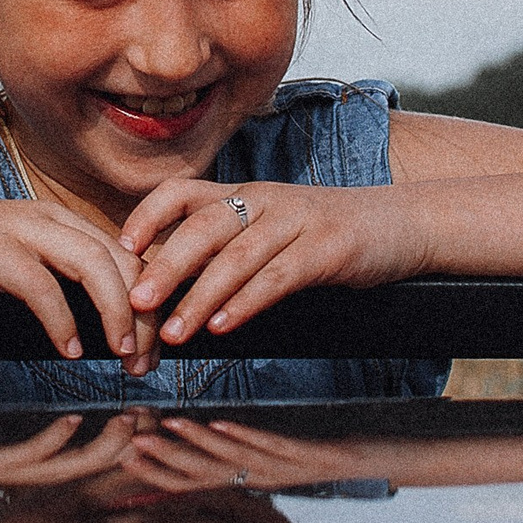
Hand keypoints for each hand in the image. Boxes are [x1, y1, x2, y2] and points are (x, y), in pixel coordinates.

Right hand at [0, 195, 155, 363]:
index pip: (127, 254)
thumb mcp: (11, 259)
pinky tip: (70, 351)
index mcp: (57, 221)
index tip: (156, 344)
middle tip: (149, 361)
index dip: (150, 299)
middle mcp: (47, 219)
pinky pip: (42, 286)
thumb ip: (51, 276)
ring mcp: (19, 231)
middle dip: (146, 313)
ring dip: (117, 315)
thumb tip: (90, 323)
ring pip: (96, 266)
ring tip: (124, 356)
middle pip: (124, 259)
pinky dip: (63, 321)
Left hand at [0, 412, 143, 489]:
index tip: (144, 410)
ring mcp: (2, 471)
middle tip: (153, 418)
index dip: (115, 435)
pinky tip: (69, 421)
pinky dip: (51, 443)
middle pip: (86, 463)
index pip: (81, 449)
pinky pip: (25, 458)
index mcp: (22, 459)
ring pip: (66, 466)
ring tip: (128, 424)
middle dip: (123, 444)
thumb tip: (41, 399)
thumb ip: (13, 422)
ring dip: (102, 448)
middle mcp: (19, 471)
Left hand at [119, 179, 424, 343]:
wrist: (401, 224)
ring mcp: (297, 222)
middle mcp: (265, 201)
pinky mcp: (328, 249)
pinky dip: (248, 302)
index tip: (121, 247)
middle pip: (203, 227)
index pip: (183, 192)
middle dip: (166, 266)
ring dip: (201, 296)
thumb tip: (168, 285)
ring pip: (237, 256)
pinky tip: (225, 326)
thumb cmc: (326, 234)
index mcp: (244, 194)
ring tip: (174, 330)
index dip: (149, 216)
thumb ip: (226, 247)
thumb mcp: (271, 228)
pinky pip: (279, 276)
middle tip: (135, 302)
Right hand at [122, 417, 383, 493]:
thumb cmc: (315, 457)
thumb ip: (237, 452)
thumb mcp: (272, 458)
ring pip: (229, 460)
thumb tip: (205, 440)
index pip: (192, 482)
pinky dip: (242, 435)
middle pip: (203, 473)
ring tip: (170, 424)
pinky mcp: (301, 455)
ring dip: (197, 443)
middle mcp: (257, 480)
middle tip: (132, 442)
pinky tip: (222, 422)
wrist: (365, 465)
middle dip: (166, 457)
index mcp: (246, 481)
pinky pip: (267, 446)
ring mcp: (279, 469)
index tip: (125, 455)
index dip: (158, 472)